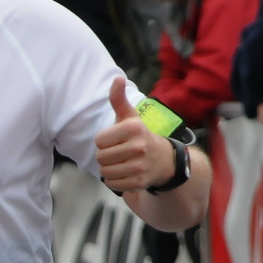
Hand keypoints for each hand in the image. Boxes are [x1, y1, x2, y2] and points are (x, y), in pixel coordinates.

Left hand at [95, 78, 174, 192]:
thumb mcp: (130, 116)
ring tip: (121, 162)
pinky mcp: (139, 182)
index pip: (99, 140)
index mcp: (133, 128)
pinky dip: (114, 180)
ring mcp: (140, 166)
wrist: (163, 159)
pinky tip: (125, 173)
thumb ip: (118, 99)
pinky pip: (112, 184)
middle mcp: (138, 147)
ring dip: (108, 169)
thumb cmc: (139, 135)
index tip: (116, 139)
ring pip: (105, 172)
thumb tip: (118, 78)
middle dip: (106, 156)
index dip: (104, 141)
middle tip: (119, 152)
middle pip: (100, 157)